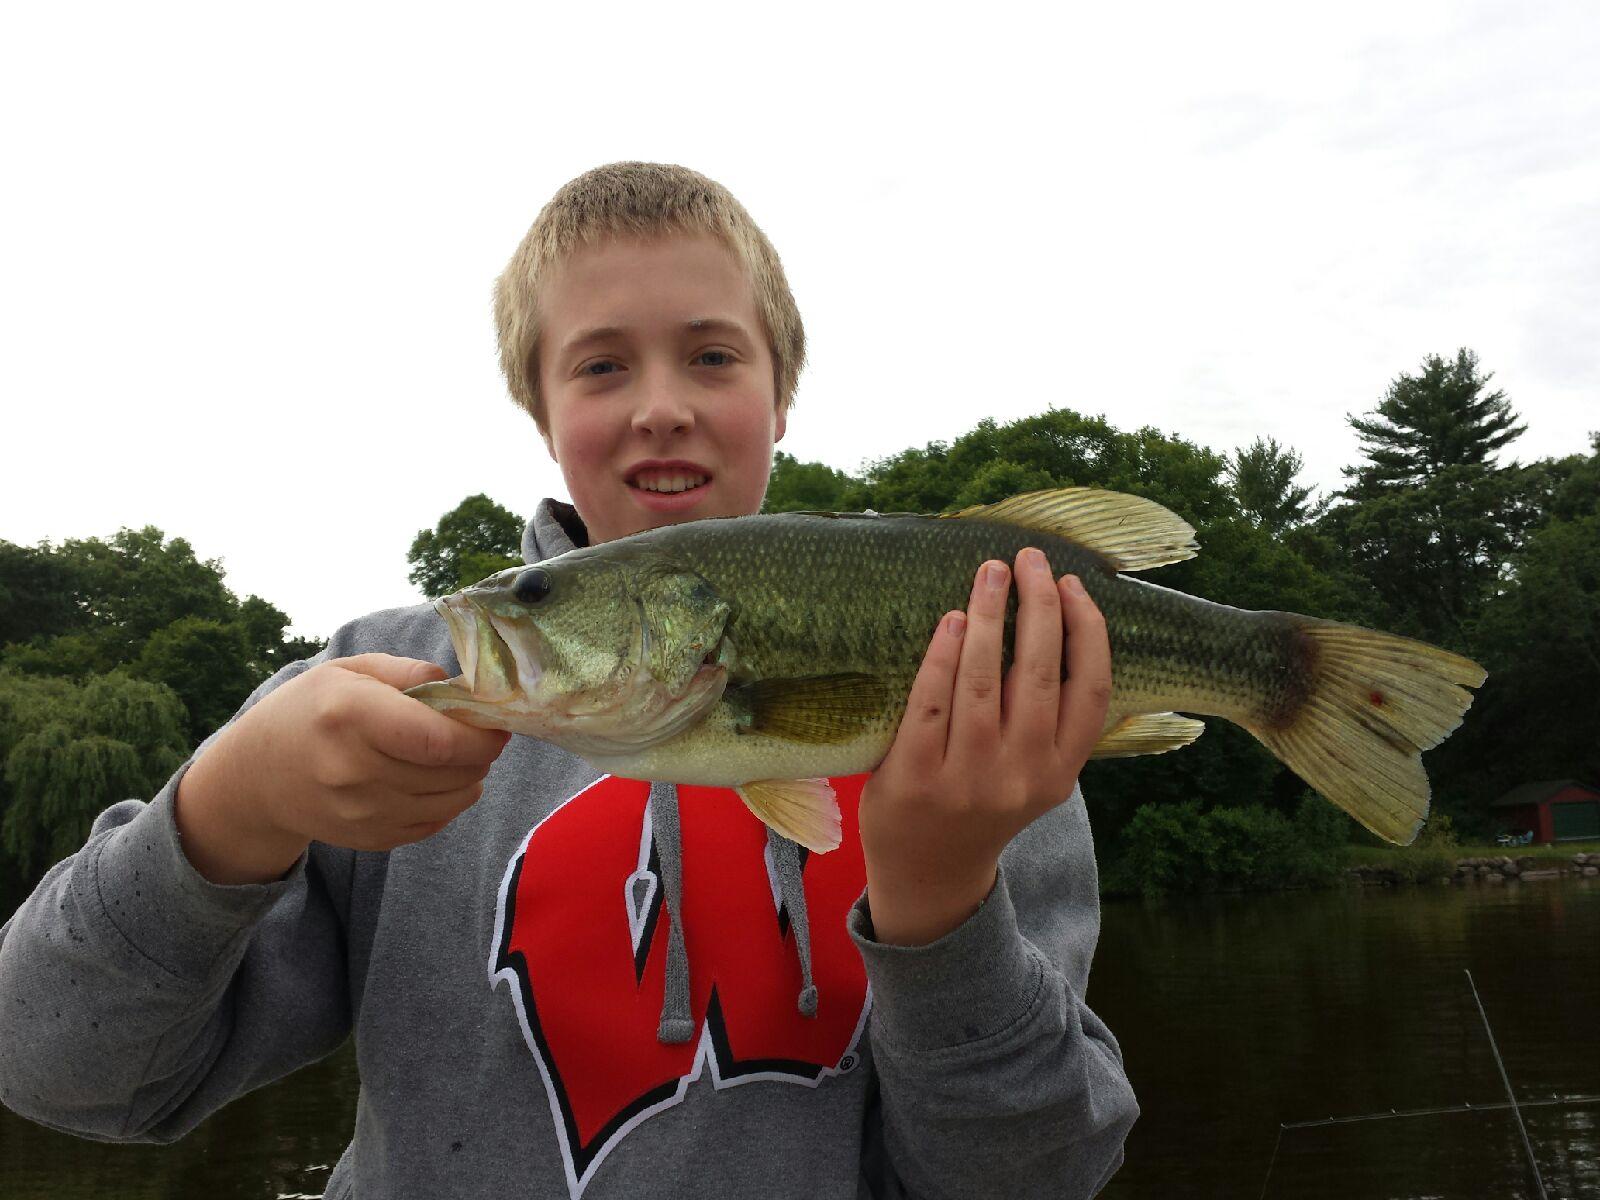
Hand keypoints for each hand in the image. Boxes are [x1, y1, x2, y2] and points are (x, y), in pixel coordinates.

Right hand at [175, 654, 509, 883]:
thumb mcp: (349, 670)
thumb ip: (409, 672)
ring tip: (458, 756)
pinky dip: (449, 802)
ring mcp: (359, 811)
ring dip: (470, 777)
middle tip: (480, 734)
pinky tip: (436, 780)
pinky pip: (433, 824)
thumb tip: (463, 687)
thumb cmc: (309, 710)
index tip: (495, 722)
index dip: (480, 735)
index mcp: (349, 715)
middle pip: (451, 772)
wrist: (256, 775)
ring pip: (451, 801)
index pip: (437, 739)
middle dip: (481, 753)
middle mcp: (352, 768)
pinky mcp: (367, 839)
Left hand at [859, 548, 1111, 944]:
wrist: (928, 874)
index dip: (1089, 633)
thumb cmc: (983, 805)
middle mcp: (1021, 777)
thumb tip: (1058, 623)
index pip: (1092, 693)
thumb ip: (1050, 722)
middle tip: (1031, 558)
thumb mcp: (1034, 776)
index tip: (1075, 586)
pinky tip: (953, 619)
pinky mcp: (916, 778)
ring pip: (985, 683)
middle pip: (1042, 676)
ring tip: (991, 572)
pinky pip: (931, 702)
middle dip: (1039, 607)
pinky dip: (943, 656)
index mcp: (1059, 773)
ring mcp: (967, 779)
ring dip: (991, 617)